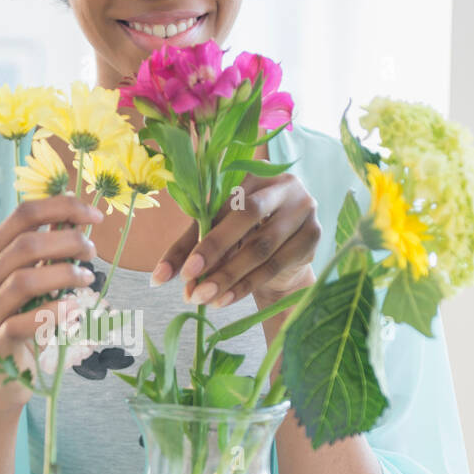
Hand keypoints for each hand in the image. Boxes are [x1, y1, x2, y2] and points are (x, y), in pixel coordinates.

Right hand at [0, 195, 101, 410]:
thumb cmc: (19, 324)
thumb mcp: (29, 284)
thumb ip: (46, 254)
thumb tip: (76, 217)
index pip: (21, 216)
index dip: (62, 207)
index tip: (95, 216)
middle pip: (25, 245)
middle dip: (68, 242)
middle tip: (92, 252)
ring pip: (24, 281)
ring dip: (64, 275)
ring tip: (86, 280)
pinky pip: (24, 323)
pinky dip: (55, 312)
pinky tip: (75, 310)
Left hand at [151, 172, 320, 309]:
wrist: (286, 254)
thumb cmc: (244, 235)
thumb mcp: (217, 232)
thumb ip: (190, 247)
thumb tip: (159, 278)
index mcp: (251, 174)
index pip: (221, 205)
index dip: (201, 239)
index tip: (182, 272)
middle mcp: (281, 185)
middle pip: (248, 216)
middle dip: (217, 253)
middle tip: (193, 288)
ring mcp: (303, 208)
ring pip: (263, 246)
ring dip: (231, 277)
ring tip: (206, 299)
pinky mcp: (314, 234)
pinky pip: (277, 263)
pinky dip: (249, 285)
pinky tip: (227, 299)